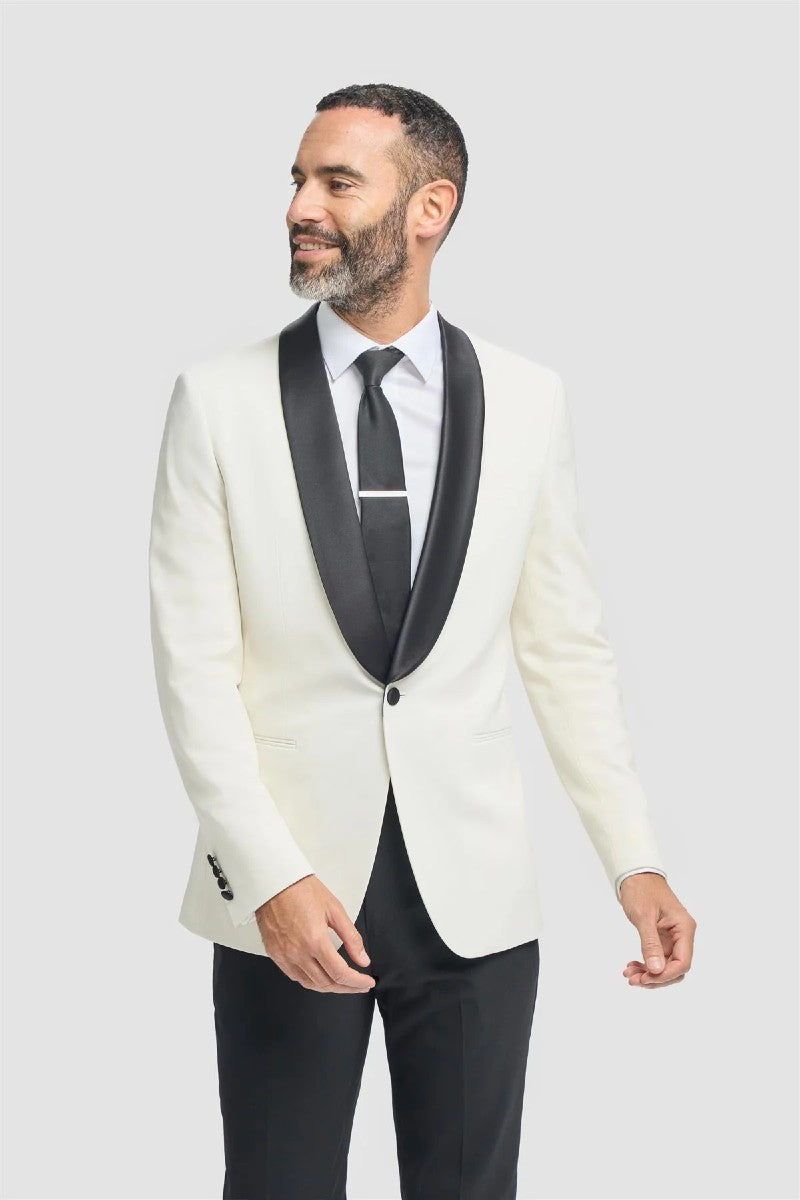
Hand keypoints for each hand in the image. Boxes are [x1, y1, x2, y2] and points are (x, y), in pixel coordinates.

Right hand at [255, 874, 375, 993]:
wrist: (274, 882)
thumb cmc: (302, 889)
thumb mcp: (335, 909)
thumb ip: (351, 937)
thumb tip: (362, 959)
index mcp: (315, 940)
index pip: (340, 973)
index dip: (357, 982)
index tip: (367, 981)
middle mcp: (297, 952)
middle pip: (326, 983)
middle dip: (347, 988)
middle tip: (359, 984)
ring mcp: (284, 955)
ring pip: (310, 984)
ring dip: (329, 987)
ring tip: (343, 983)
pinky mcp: (274, 954)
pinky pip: (294, 976)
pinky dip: (310, 981)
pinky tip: (320, 977)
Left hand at [619, 873, 696, 987]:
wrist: (635, 875)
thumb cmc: (641, 890)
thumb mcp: (644, 916)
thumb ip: (651, 944)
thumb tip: (657, 970)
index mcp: (684, 928)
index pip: (682, 962)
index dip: (665, 975)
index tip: (645, 979)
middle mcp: (682, 935)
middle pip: (676, 968)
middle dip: (656, 978)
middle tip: (633, 980)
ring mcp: (672, 938)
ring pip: (666, 966)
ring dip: (649, 974)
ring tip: (629, 975)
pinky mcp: (662, 938)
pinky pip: (658, 959)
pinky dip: (646, 965)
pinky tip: (632, 966)